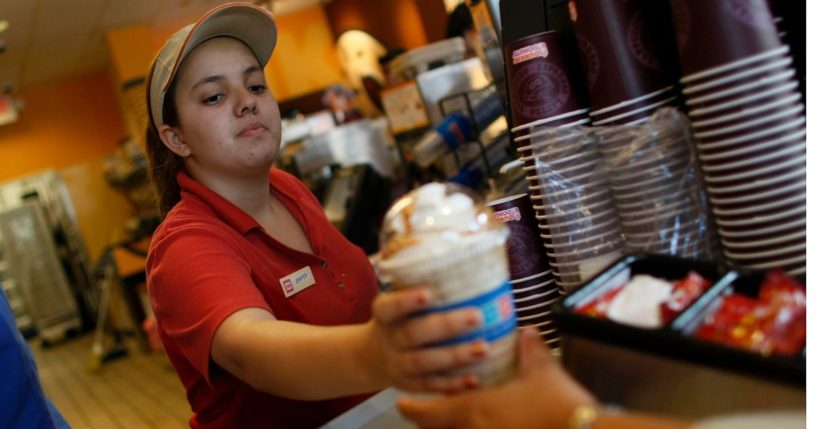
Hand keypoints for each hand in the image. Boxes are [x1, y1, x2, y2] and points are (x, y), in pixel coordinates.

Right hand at [366, 288, 488, 393]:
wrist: (371, 356)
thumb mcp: (395, 300)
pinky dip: (453, 385)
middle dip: (446, 326)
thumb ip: (420, 284)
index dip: (407, 301)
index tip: (428, 293)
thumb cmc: (398, 319)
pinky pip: (432, 386)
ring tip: (484, 348)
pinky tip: (475, 380)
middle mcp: (390, 339)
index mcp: (384, 314)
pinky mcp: (410, 385)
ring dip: (456, 356)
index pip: (390, 306)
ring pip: (425, 363)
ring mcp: (398, 365)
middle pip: (414, 334)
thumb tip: (469, 256)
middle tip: (476, 316)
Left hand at [397, 327, 596, 428]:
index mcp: (474, 409)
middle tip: (423, 411)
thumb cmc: (557, 403)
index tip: (402, 404)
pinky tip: (483, 426)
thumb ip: (530, 349)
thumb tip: (527, 331)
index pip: (429, 413)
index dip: (412, 410)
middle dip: (427, 423)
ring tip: (450, 421)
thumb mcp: (543, 371)